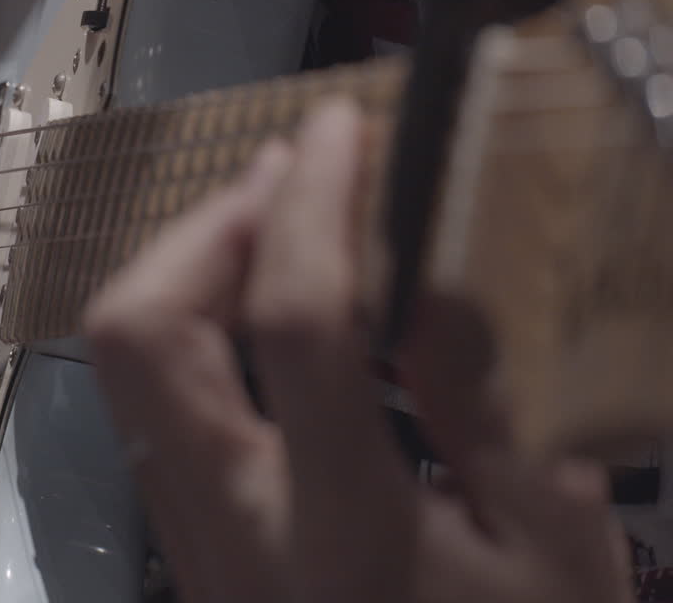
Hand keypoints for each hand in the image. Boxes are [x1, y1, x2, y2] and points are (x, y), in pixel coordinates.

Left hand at [85, 100, 632, 601]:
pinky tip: (266, 311)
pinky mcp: (184, 537)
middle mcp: (233, 522)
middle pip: (142, 335)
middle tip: (288, 177)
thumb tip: (429, 272)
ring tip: (275, 224)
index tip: (340, 130)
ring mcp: (191, 532)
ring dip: (189, 270)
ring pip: (126, 368)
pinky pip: (153, 404)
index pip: (298, 322)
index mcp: (344, 526)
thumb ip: (494, 408)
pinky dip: (195, 328)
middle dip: (206, 227)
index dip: (314, 203)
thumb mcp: (557, 553)